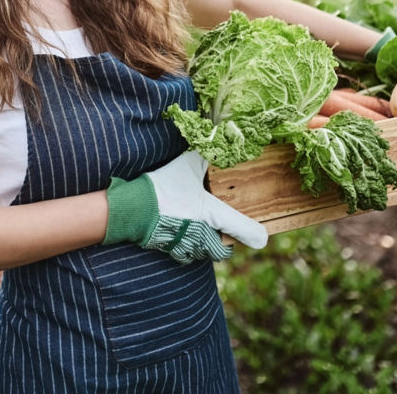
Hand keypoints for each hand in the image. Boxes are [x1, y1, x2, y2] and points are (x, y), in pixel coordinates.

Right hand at [102, 151, 267, 262]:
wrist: (133, 209)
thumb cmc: (163, 189)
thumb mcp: (185, 167)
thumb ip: (203, 157)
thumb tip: (215, 142)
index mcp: (211, 215)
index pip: (240, 228)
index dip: (253, 233)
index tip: (263, 236)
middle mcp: (204, 235)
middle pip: (224, 248)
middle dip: (225, 241)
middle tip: (222, 229)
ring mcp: (189, 247)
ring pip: (206, 252)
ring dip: (206, 244)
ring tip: (199, 228)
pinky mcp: (173, 252)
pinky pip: (188, 255)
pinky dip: (189, 247)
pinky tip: (181, 233)